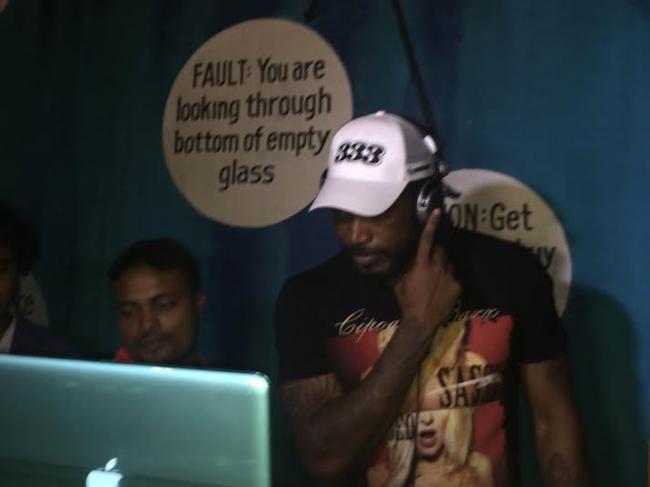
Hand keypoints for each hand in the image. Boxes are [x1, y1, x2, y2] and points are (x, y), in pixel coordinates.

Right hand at [393, 209, 460, 336]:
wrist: (422, 320)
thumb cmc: (406, 300)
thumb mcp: (399, 282)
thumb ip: (403, 269)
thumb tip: (400, 261)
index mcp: (421, 263)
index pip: (426, 239)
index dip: (432, 224)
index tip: (438, 211)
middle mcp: (437, 266)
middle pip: (441, 250)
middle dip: (436, 253)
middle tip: (430, 263)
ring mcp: (449, 275)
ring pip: (449, 264)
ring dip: (443, 267)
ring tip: (436, 280)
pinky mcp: (458, 286)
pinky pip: (454, 278)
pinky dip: (449, 281)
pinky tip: (442, 290)